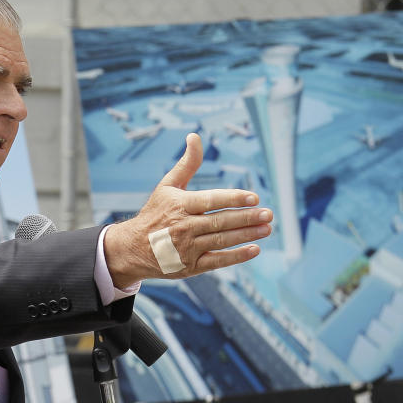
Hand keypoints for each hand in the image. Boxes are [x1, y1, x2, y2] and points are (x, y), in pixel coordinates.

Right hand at [103, 133, 271, 288]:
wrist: (133, 248)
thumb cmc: (155, 213)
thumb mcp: (167, 186)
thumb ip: (187, 164)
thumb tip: (195, 136)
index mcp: (180, 205)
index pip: (210, 201)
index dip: (233, 199)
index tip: (254, 197)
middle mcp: (184, 227)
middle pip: (220, 222)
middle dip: (246, 218)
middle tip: (269, 214)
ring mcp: (187, 248)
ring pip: (222, 240)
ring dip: (246, 235)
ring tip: (267, 228)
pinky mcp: (190, 266)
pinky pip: (217, 261)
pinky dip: (236, 256)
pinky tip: (254, 249)